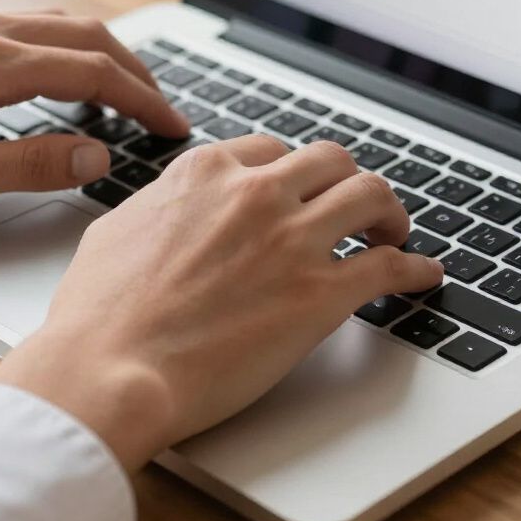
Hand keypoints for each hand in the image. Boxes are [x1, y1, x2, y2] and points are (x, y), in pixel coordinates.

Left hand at [0, 9, 187, 210]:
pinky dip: (71, 47)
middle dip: (137, 72)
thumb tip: (98, 155)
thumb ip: (34, 163)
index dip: (144, 100)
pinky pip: (34, 25)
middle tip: (162, 111)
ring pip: (64, 25)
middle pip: (90, 37)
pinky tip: (69, 75)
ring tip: (128, 94)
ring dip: (105, 55)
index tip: (172, 125)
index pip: (96, 72)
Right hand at [0, 135, 443, 471]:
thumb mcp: (117, 230)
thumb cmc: (99, 313)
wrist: (108, 369)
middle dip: (346, 180)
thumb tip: (172, 209)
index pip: (271, 151)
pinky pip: (389, 266)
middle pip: (330, 161)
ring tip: (393, 233)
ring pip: (370, 194)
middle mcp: (255, 193)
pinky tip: (422, 274)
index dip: (292, 174)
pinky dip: (414, 267)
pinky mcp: (319, 294)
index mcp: (206, 172)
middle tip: (355, 206)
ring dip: (388, 212)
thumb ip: (160, 207)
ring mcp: (291, 239)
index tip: (301, 191)